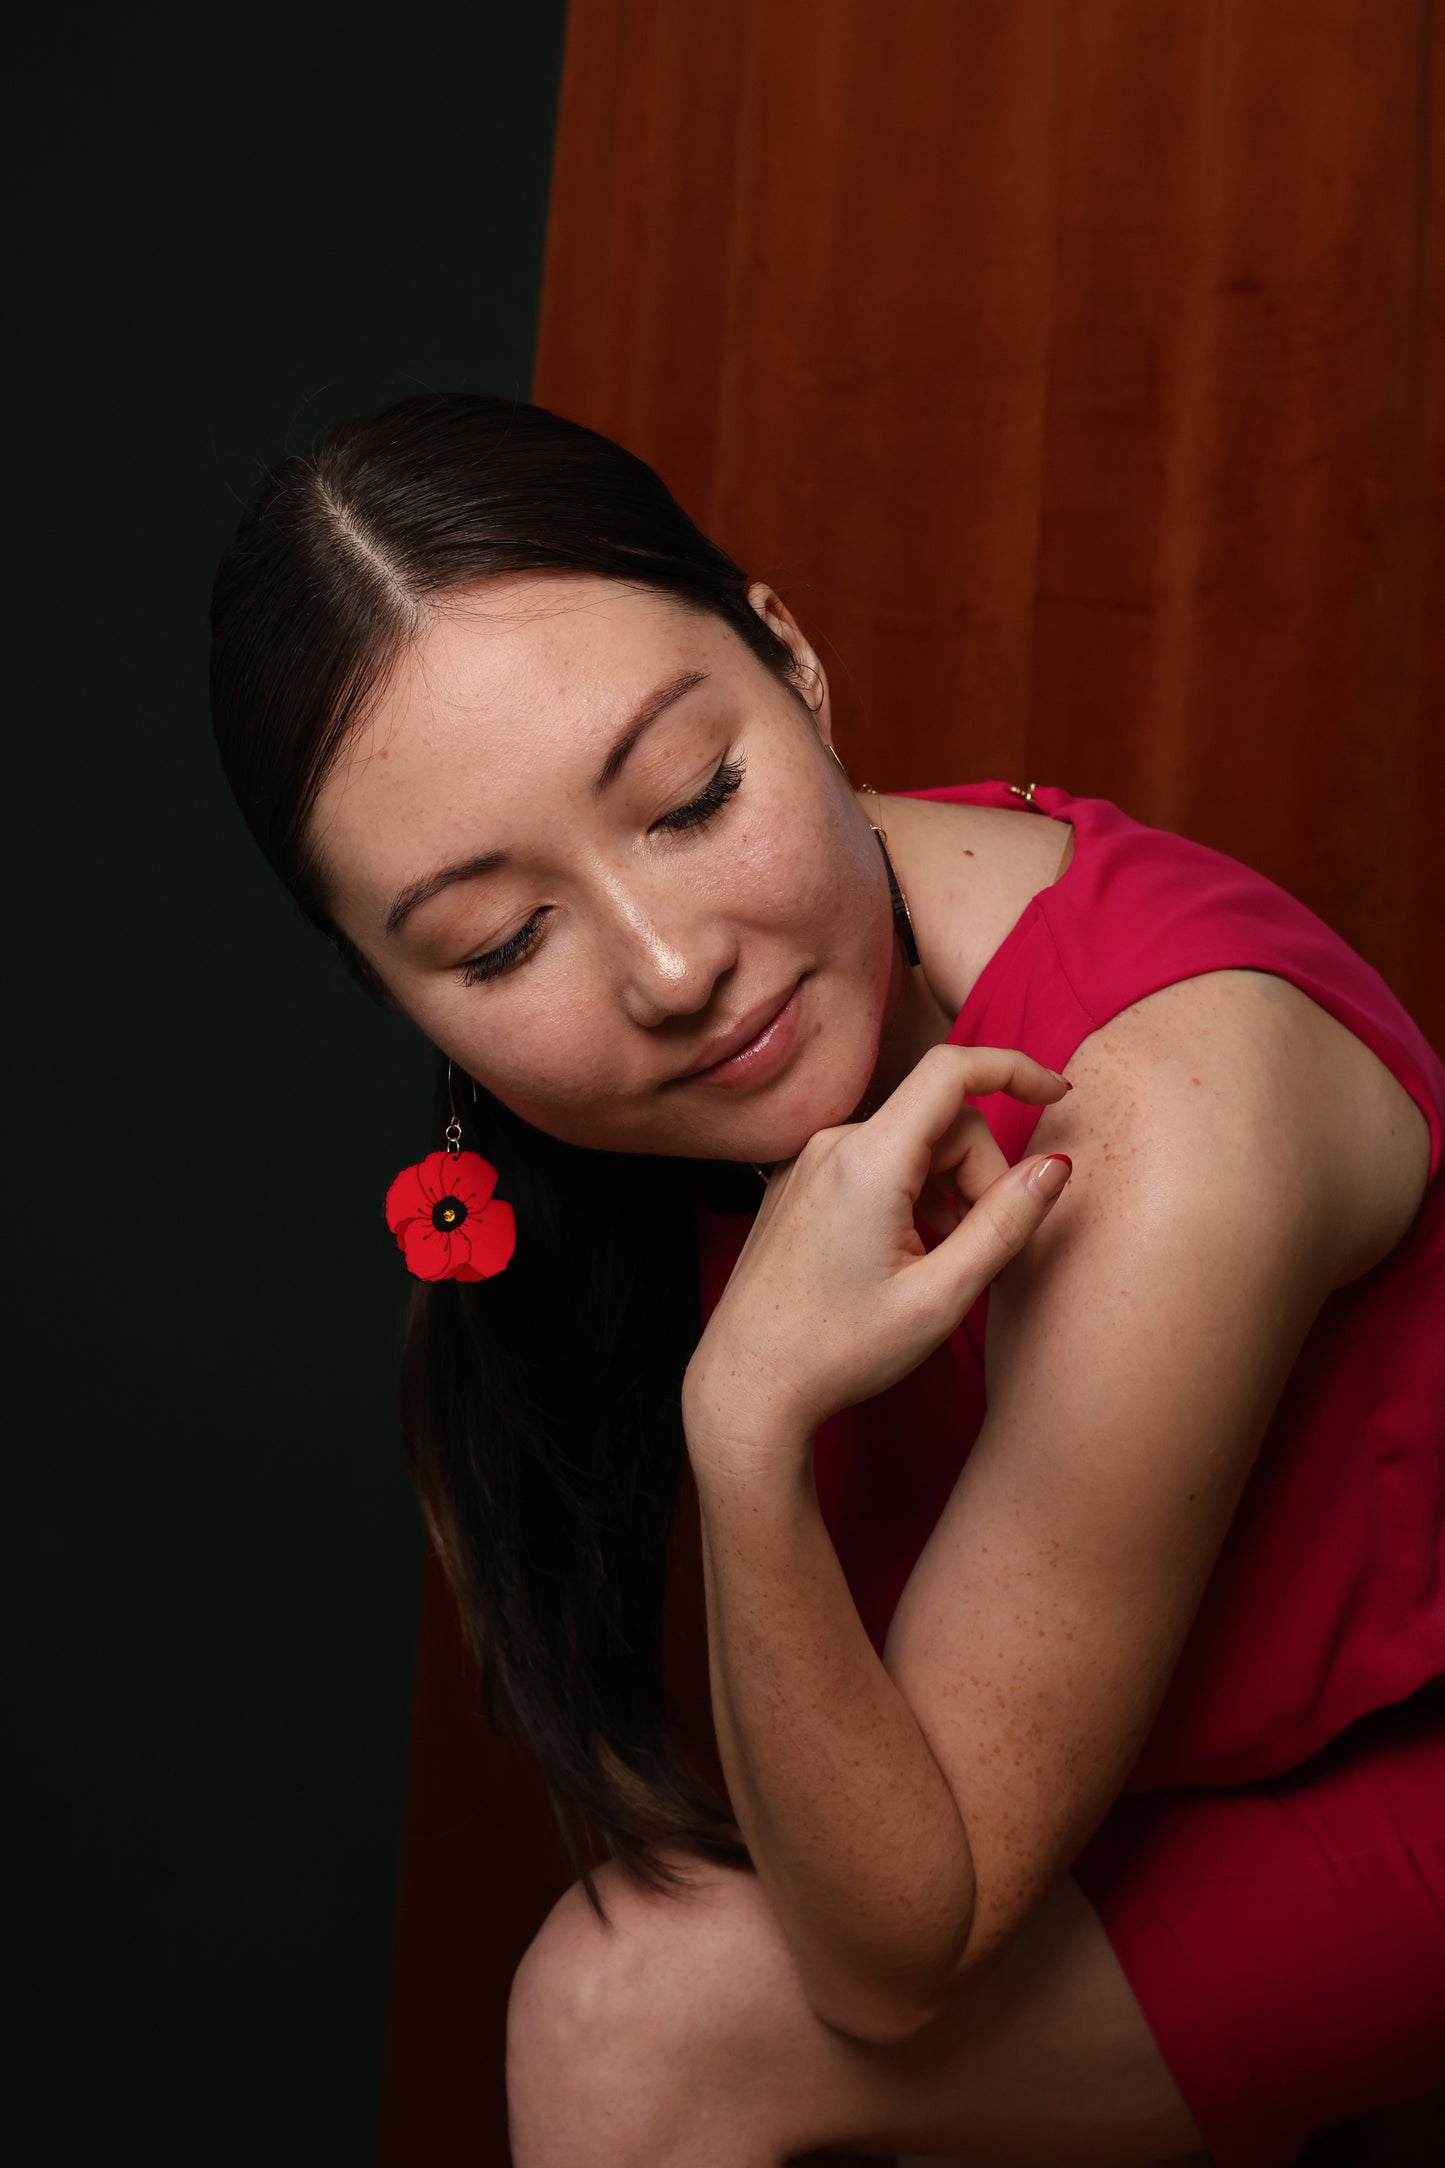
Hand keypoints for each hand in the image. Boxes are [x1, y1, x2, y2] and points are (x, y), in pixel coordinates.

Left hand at [682, 1045, 1073, 1470]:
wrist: (747, 1383)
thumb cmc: (840, 1349)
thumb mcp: (941, 1296)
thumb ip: (1005, 1224)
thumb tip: (1054, 1166)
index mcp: (868, 1161)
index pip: (952, 1069)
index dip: (1014, 1068)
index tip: (1057, 1094)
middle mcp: (832, 1144)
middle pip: (940, 1121)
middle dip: (980, 1173)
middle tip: (980, 1250)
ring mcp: (809, 1161)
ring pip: (910, 1144)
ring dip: (945, 1189)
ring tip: (937, 1262)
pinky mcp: (799, 1182)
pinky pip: (875, 1163)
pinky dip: (909, 1194)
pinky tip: (902, 1255)